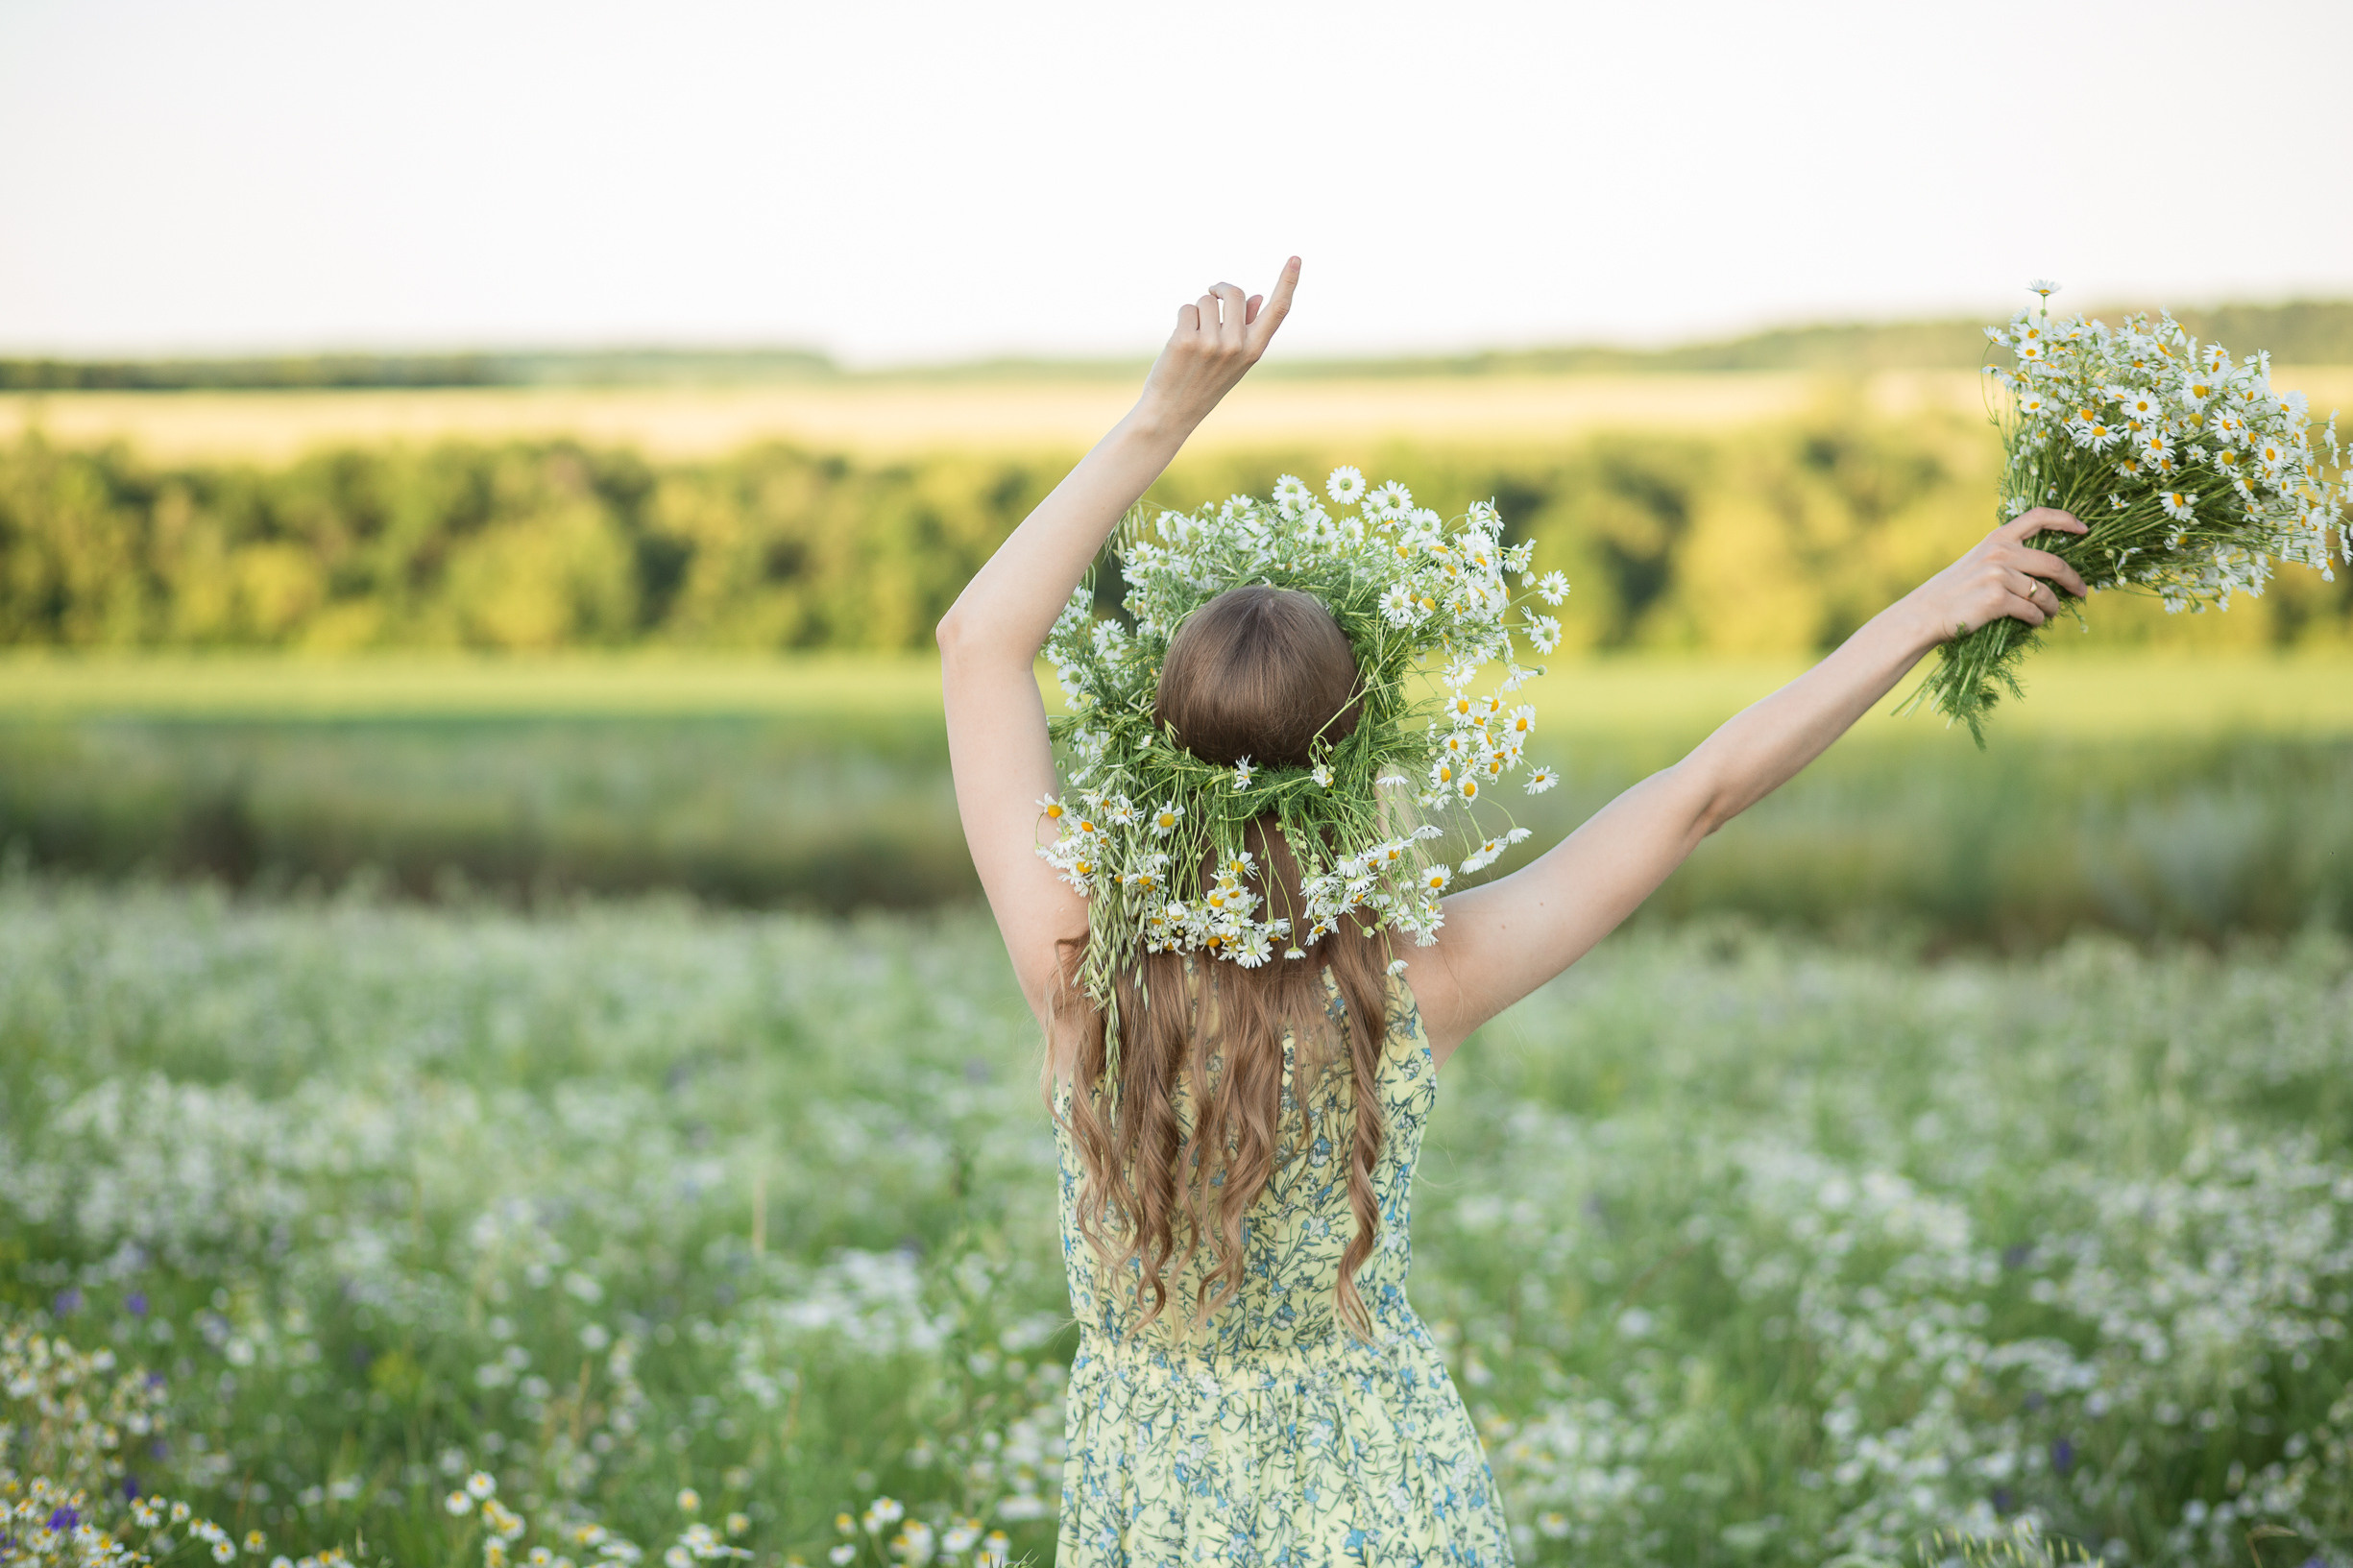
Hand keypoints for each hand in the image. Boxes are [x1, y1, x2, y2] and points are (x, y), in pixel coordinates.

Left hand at [1133, 257, 1300, 432]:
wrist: (1172, 413)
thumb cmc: (1204, 382)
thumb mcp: (1234, 360)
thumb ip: (1247, 329)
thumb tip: (1258, 296)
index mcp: (1254, 350)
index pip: (1278, 310)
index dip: (1288, 282)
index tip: (1296, 257)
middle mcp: (1237, 346)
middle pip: (1235, 293)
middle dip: (1220, 290)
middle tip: (1210, 297)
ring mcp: (1211, 344)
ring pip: (1206, 300)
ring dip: (1197, 311)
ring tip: (1193, 339)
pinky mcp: (1185, 340)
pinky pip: (1187, 309)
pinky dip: (1182, 319)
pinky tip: (1178, 343)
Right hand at [1902, 508, 2091, 642]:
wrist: (1927, 613)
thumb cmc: (1955, 590)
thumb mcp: (1979, 561)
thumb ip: (2007, 556)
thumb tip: (2048, 566)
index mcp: (1996, 538)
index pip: (2038, 517)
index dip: (2066, 520)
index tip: (2084, 530)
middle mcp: (2000, 553)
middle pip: (2053, 563)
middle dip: (2073, 579)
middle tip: (2082, 591)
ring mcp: (1998, 576)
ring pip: (2044, 593)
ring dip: (2053, 606)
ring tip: (2052, 613)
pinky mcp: (1997, 600)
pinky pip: (2032, 610)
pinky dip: (2038, 619)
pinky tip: (2035, 622)